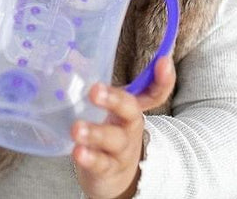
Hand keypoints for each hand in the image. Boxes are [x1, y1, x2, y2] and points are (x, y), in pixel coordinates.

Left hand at [72, 55, 175, 198]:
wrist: (115, 179)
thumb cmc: (109, 131)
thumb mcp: (107, 108)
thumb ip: (93, 83)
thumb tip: (72, 57)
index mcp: (131, 108)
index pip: (153, 91)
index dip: (162, 79)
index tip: (164, 60)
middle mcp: (130, 127)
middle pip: (130, 111)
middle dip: (114, 99)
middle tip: (94, 91)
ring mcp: (121, 150)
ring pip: (112, 139)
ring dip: (94, 132)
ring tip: (76, 128)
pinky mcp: (107, 170)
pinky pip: (100, 163)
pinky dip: (89, 157)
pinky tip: (78, 151)